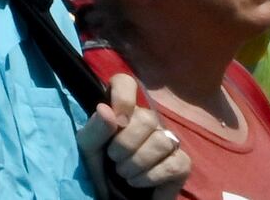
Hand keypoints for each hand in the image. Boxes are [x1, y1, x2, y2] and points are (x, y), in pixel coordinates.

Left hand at [85, 72, 188, 191]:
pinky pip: (175, 164)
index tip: (116, 121)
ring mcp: (168, 141)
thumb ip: (94, 129)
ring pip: (162, 142)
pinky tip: (138, 182)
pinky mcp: (182, 163)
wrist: (113, 194)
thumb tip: (106, 109)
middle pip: (147, 118)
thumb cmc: (99, 166)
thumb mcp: (88, 148)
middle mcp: (148, 121)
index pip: (125, 82)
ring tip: (124, 174)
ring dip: (138, 162)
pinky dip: (152, 176)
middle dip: (126, 143)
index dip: (122, 97)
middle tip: (114, 159)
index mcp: (122, 110)